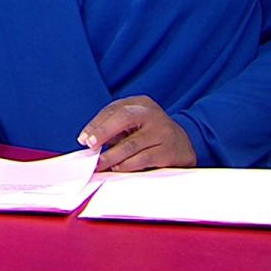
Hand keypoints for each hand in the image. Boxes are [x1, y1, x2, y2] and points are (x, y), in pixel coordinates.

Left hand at [78, 95, 196, 172]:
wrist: (186, 144)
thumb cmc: (152, 134)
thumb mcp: (135, 124)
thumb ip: (115, 129)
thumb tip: (89, 141)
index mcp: (141, 103)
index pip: (114, 110)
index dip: (96, 124)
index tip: (83, 138)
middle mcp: (152, 114)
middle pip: (123, 118)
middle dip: (102, 132)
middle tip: (89, 146)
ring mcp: (163, 132)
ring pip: (131, 144)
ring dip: (111, 156)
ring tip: (99, 164)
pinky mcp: (168, 151)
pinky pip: (143, 159)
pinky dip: (127, 164)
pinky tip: (118, 167)